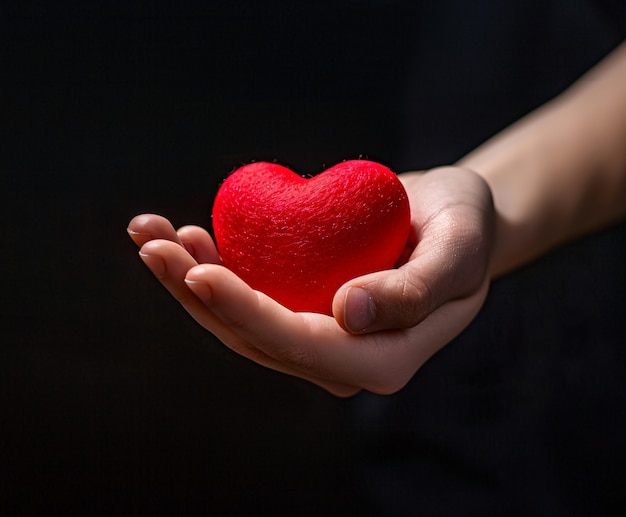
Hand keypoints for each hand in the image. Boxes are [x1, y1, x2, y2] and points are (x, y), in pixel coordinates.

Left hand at [127, 166, 494, 396]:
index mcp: (380, 358)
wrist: (453, 218)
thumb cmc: (465, 228)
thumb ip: (417, 289)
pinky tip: (183, 235)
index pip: (302, 345)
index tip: (200, 271)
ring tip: (150, 233)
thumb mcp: (460, 249)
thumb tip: (349, 314)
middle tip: (153, 245)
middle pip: (254, 337)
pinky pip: (249, 292)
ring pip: (239, 319)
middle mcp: (340, 356)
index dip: (246, 312)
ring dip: (189, 281)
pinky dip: (211, 266)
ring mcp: (316, 333)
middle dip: (197, 295)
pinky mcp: (300, 303)